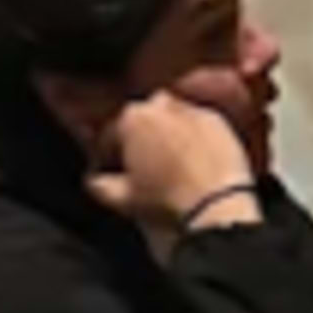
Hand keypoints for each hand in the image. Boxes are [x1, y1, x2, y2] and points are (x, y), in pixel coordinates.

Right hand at [85, 87, 262, 245]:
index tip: (116, 169)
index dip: (113, 153)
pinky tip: (198, 162)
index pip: (114, 132)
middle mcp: (162, 106)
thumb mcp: (124, 199)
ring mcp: (193, 110)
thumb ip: (101, 186)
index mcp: (132, 119)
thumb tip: (94, 182)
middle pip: (145, 119)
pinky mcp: (219, 121)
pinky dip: (196, 138)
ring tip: (174, 165)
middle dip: (143, 137)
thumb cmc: (166, 202)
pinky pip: (200, 126)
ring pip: (173, 118)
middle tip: (147, 165)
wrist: (215, 206)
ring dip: (170, 134)